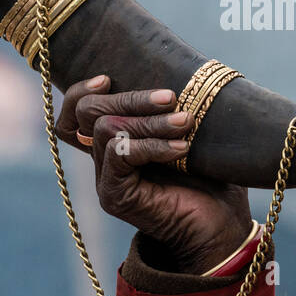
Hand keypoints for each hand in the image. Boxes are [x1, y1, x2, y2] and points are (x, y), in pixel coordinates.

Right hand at [56, 75, 253, 274]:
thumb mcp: (188, 132)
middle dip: (130, 98)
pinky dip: (152, 145)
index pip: (74, 112)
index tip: (110, 78)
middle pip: (89, 113)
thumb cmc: (212, 178)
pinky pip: (121, 154)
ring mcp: (106, 180)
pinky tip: (181, 148)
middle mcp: (104, 161)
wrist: (222, 227)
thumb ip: (169, 107)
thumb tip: (178, 67)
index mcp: (116, 143)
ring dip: (149, 121)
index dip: (82, 91)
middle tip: (170, 97)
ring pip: (106, 129)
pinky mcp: (115, 196)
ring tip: (185, 123)